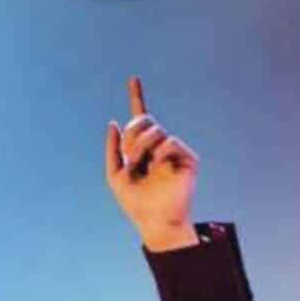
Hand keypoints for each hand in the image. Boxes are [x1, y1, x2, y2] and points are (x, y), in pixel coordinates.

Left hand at [103, 75, 200, 251]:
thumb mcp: (114, 176)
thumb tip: (113, 122)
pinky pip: (171, 142)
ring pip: (155, 130)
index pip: (140, 118)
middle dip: (132, 133)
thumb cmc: (135, 203)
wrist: (155, 222)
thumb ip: (112, 150)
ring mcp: (173, 152)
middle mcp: (158, 146)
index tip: (133, 78)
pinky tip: (158, 165)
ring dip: (141, 144)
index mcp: (141, 147)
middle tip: (129, 154)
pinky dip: (160, 151)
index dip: (137, 97)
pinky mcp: (187, 160)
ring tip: (140, 162)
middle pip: (144, 120)